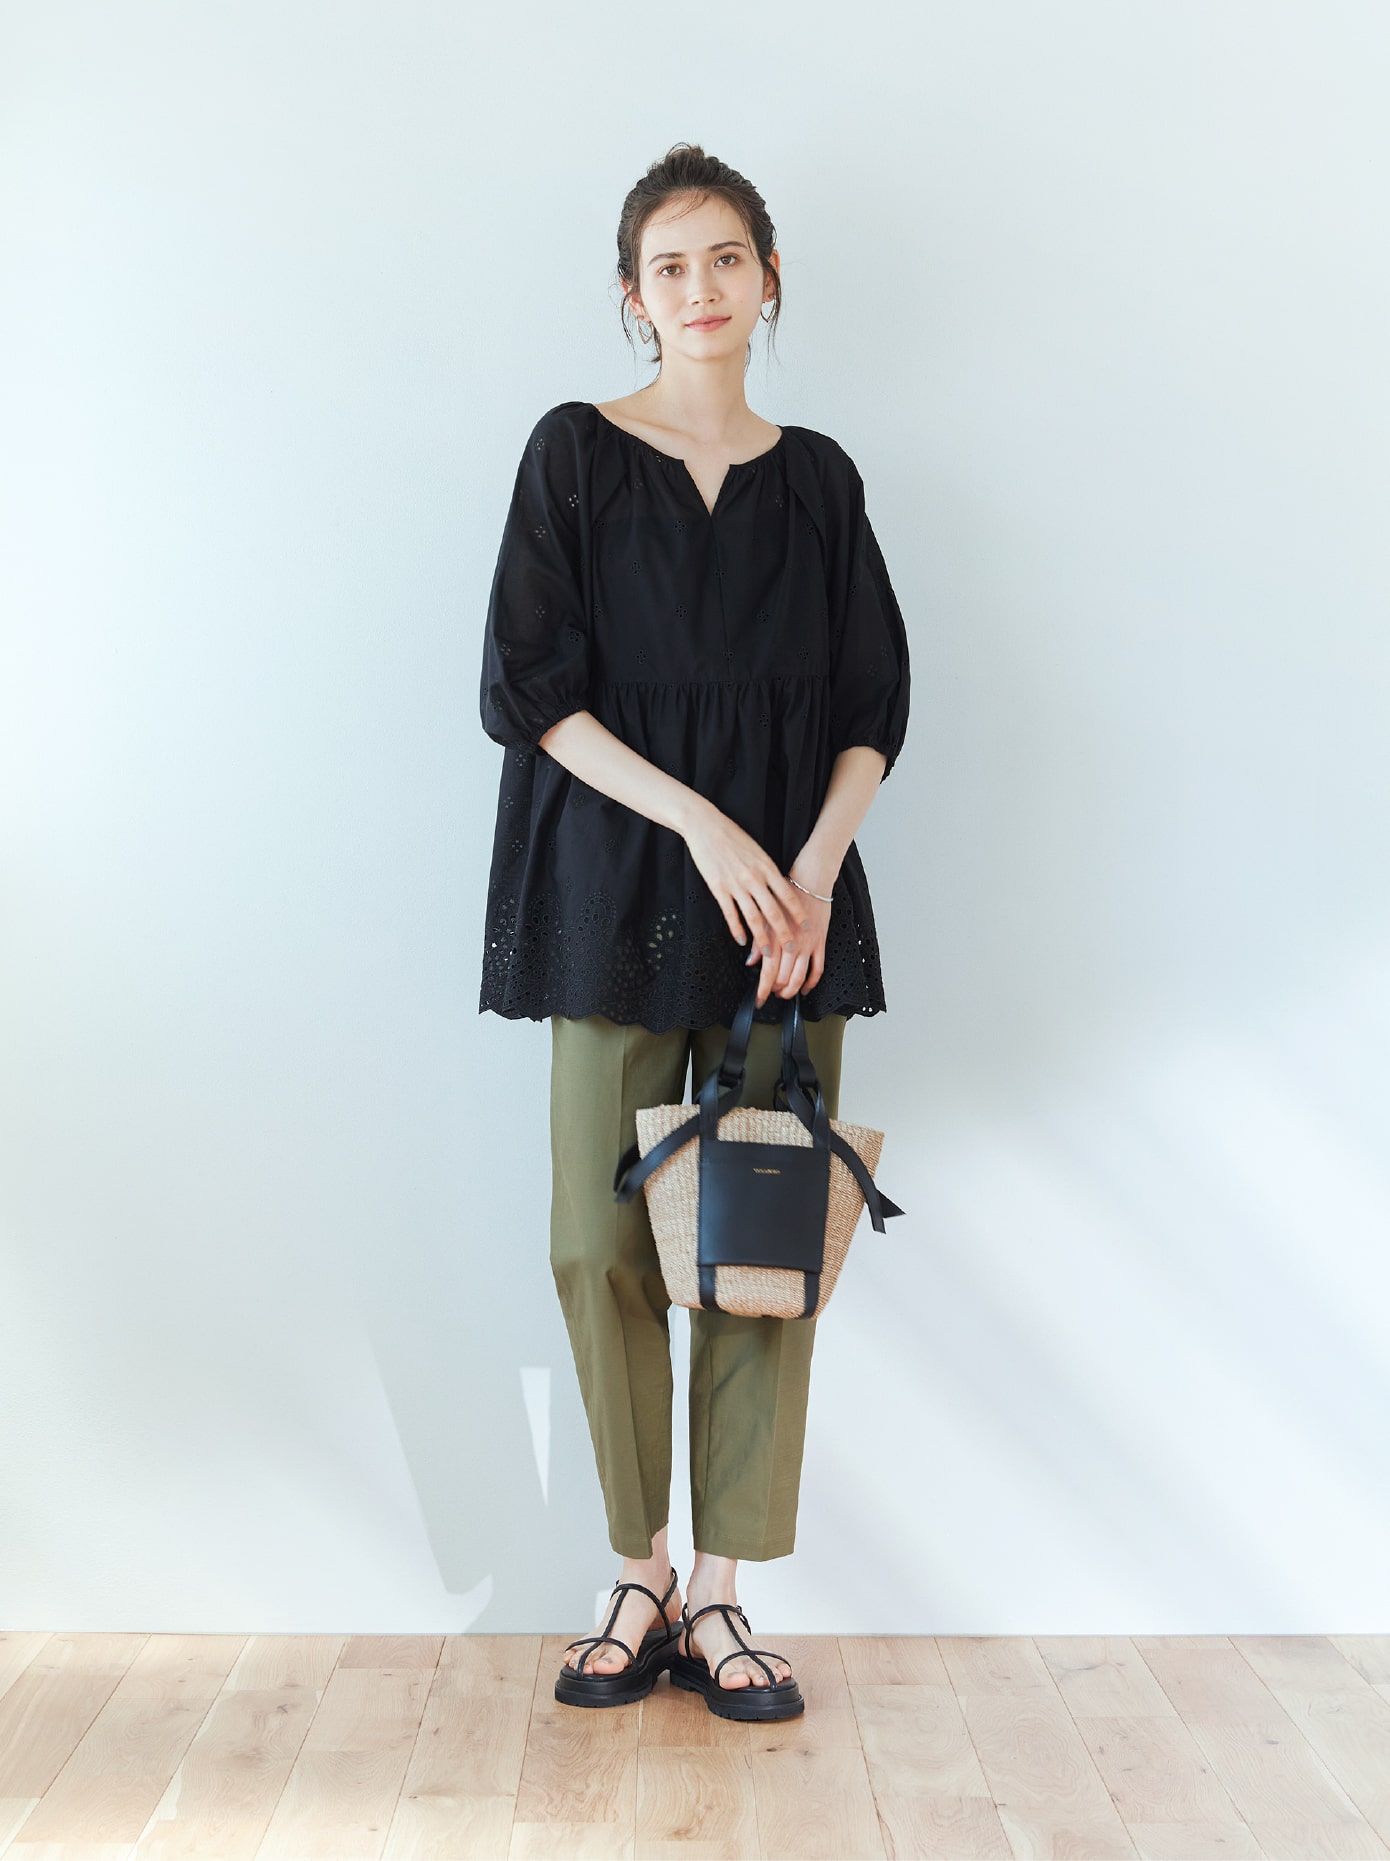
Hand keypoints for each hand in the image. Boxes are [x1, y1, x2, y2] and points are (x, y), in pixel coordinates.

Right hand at [682, 806, 810, 1005]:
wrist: (706, 826)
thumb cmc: (732, 836)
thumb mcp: (757, 851)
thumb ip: (767, 870)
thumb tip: (778, 888)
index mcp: (766, 867)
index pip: (788, 895)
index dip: (798, 913)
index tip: (807, 927)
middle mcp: (754, 878)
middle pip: (774, 911)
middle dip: (784, 933)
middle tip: (792, 949)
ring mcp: (736, 884)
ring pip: (753, 917)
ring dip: (762, 938)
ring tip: (768, 953)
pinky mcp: (718, 888)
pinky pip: (731, 914)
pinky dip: (737, 929)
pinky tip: (741, 941)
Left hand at [750, 853, 833, 1004]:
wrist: (809, 880)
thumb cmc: (784, 895)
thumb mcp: (764, 915)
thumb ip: (759, 941)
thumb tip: (751, 961)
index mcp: (774, 937)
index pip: (767, 972)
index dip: (762, 990)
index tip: (758, 1000)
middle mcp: (791, 943)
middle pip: (782, 978)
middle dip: (775, 991)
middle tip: (770, 994)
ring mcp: (807, 945)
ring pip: (799, 978)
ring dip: (791, 990)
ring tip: (785, 994)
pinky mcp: (820, 942)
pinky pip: (818, 969)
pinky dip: (811, 982)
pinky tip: (804, 988)